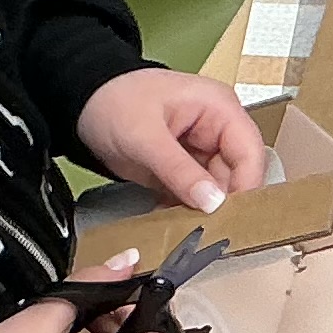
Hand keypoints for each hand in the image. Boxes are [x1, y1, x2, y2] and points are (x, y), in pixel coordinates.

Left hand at [76, 66, 267, 212]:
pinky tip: (169, 222)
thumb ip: (179, 170)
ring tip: (182, 230)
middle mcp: (217, 130)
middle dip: (220, 204)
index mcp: (220, 109)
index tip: (232, 219)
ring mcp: (201, 150)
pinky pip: (194, 195)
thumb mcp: (145, 136)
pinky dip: (183, 210)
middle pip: (236, 175)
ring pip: (215, 190)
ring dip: (200, 211)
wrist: (82, 103)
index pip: (249, 152)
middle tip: (204, 231)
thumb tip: (214, 203)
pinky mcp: (184, 168)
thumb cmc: (114, 101)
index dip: (246, 186)